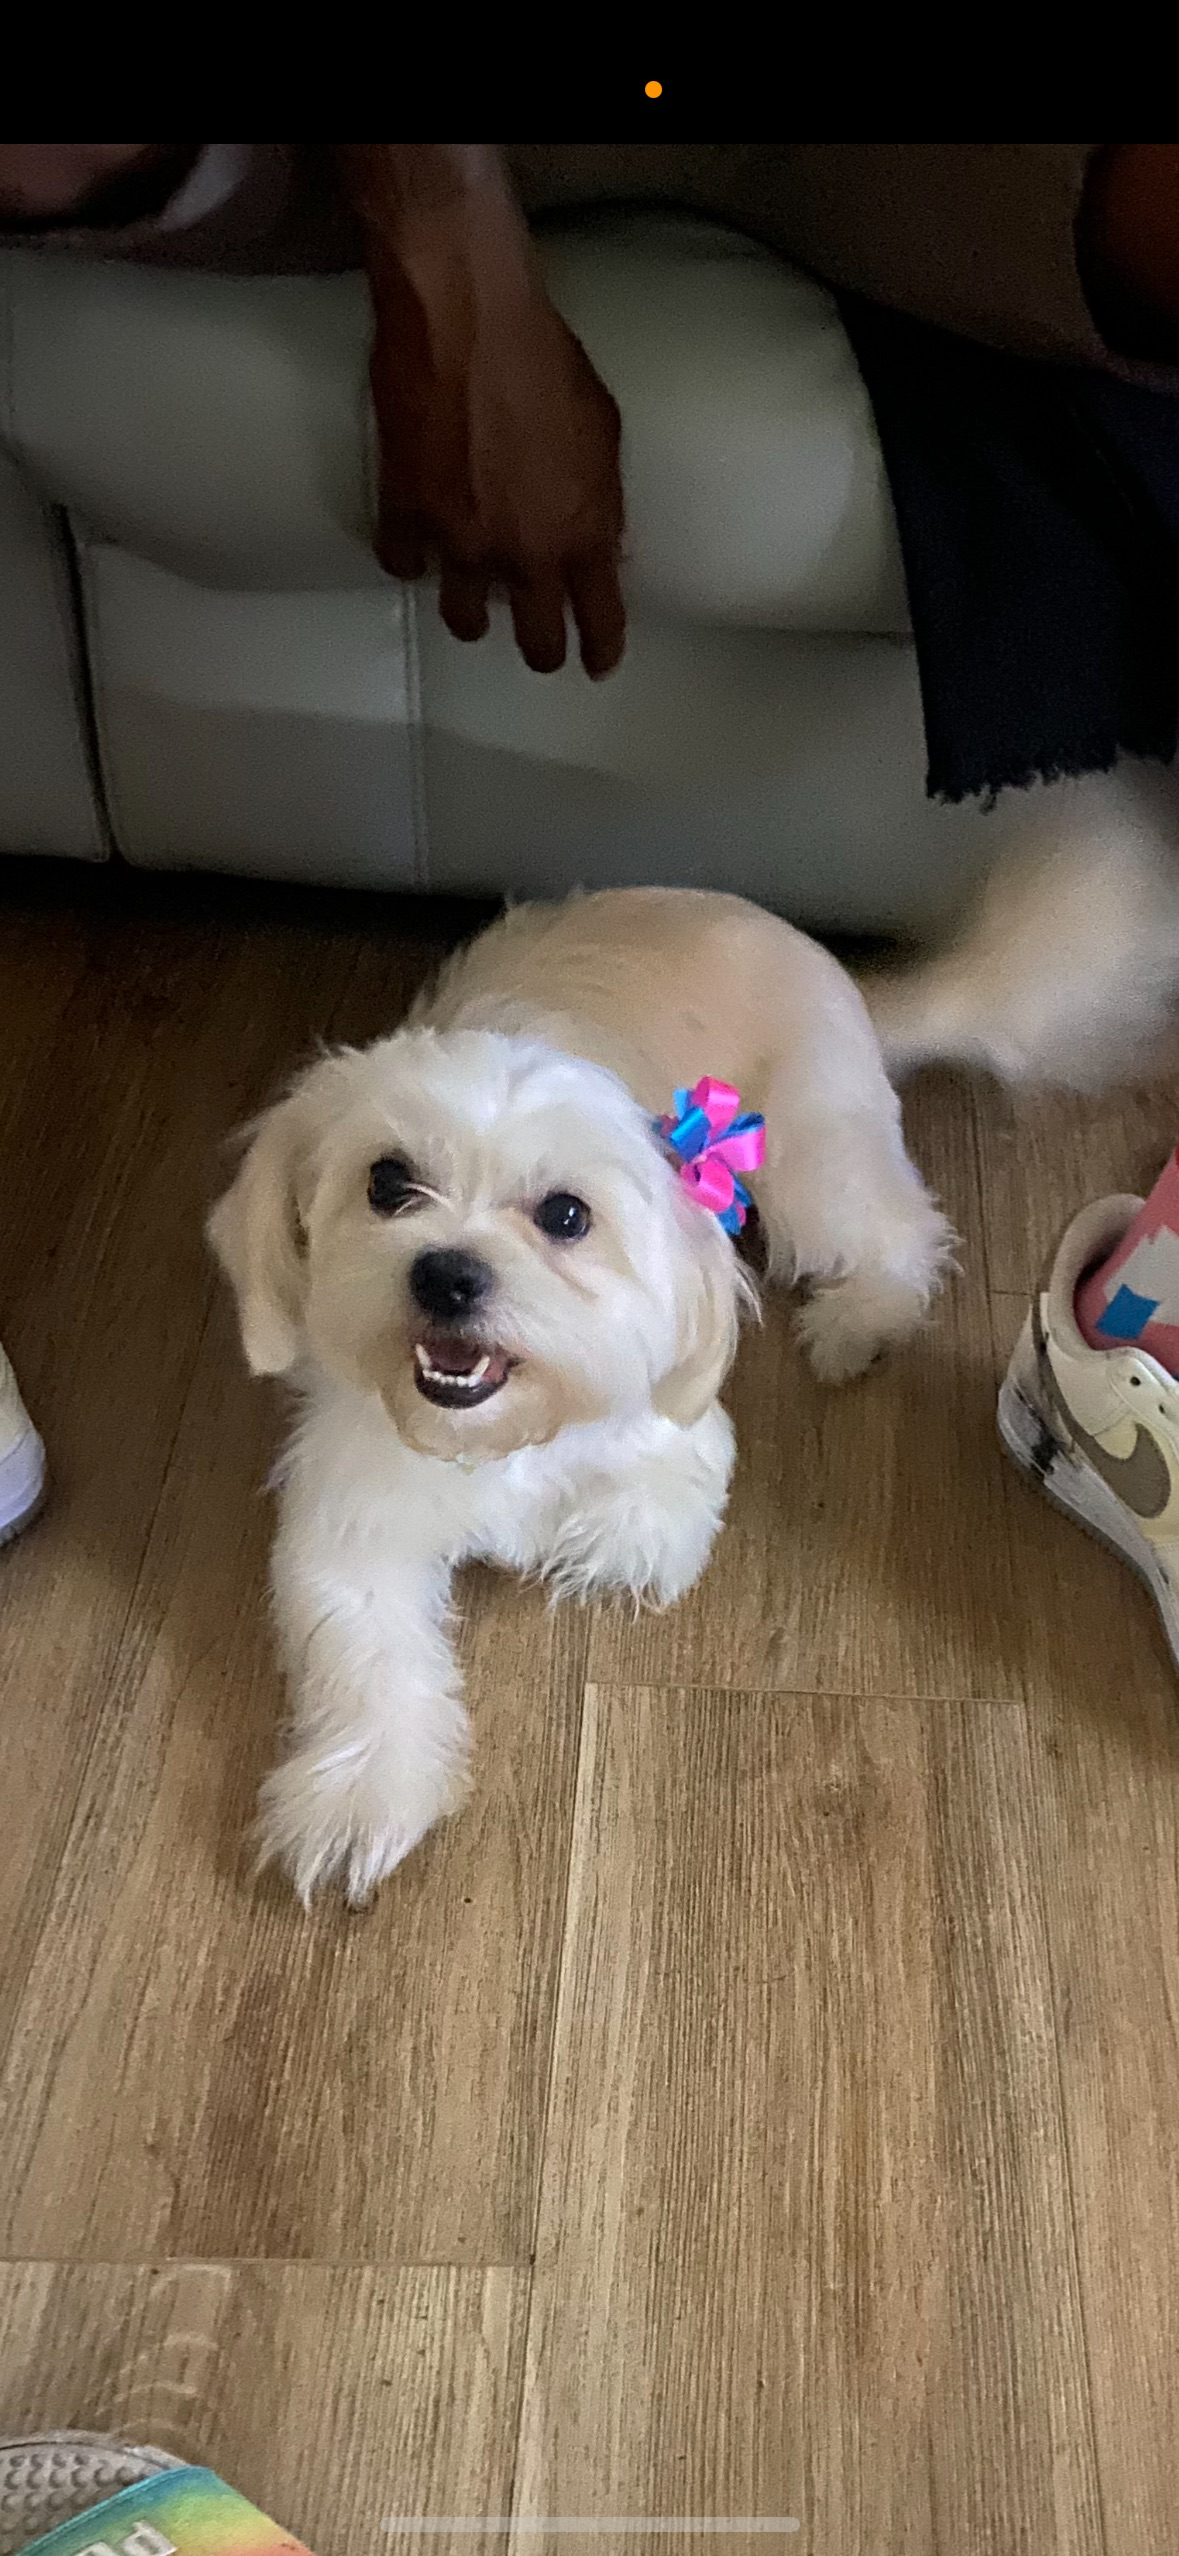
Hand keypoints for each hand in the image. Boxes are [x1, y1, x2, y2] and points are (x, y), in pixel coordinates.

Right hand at [339, 150, 625, 676]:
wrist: (466, 315)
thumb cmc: (547, 358)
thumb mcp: (603, 432)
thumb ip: (599, 498)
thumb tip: (598, 538)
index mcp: (582, 532)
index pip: (600, 618)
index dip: (601, 648)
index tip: (597, 664)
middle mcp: (523, 553)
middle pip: (534, 642)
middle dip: (541, 650)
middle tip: (540, 645)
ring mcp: (458, 541)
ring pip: (462, 619)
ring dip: (472, 613)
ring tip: (472, 596)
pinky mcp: (402, 514)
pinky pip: (402, 563)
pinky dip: (410, 558)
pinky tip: (416, 547)